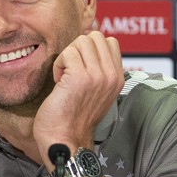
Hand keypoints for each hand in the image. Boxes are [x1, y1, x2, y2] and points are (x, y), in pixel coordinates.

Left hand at [33, 31, 123, 167]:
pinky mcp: (80, 77)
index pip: (110, 41)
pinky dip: (59, 64)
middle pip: (95, 36)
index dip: (90, 47)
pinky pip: (68, 52)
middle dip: (78, 48)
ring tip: (65, 75)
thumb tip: (88, 38)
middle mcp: (111, 75)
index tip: (80, 65)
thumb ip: (99, 69)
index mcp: (117, 78)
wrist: (65, 140)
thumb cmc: (75, 117)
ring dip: (67, 55)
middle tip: (71, 69)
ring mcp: (97, 76)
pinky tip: (59, 81)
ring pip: (81, 41)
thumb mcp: (97, 91)